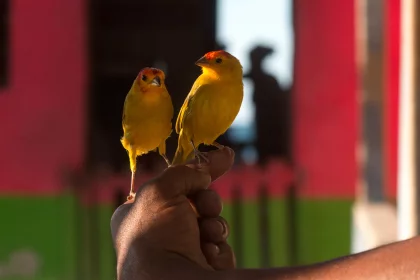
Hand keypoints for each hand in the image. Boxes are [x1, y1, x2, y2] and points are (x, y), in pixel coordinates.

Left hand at [111, 148, 235, 278]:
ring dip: (214, 227)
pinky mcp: (199, 267)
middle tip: (206, 206)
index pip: (174, 184)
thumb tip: (206, 168)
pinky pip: (219, 249)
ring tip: (207, 235)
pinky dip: (218, 249)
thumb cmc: (155, 235)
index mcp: (139, 213)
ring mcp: (180, 252)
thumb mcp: (160, 190)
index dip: (198, 171)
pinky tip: (208, 254)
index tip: (224, 157)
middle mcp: (158, 233)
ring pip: (211, 226)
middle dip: (208, 202)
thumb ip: (183, 171)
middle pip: (197, 203)